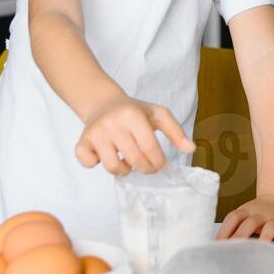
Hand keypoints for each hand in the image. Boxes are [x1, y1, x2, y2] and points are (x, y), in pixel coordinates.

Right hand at [75, 96, 194, 176]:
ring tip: (128, 162)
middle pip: (134, 160)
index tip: (161, 164)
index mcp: (132, 115)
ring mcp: (96, 133)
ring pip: (113, 166)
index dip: (159, 162)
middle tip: (148, 166)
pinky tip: (105, 157)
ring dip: (124, 170)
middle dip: (146, 169)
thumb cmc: (133, 111)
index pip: (150, 147)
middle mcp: (112, 123)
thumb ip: (176, 131)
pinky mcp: (83, 141)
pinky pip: (87, 163)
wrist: (103, 102)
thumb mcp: (157, 114)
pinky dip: (96, 165)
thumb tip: (191, 149)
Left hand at [216, 194, 273, 249]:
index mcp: (245, 212)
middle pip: (249, 223)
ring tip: (261, 250)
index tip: (216, 246)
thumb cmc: (257, 214)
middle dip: (240, 237)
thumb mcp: (243, 214)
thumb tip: (214, 247)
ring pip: (270, 227)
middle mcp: (259, 215)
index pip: (233, 219)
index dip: (224, 231)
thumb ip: (232, 228)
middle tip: (232, 253)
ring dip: (265, 238)